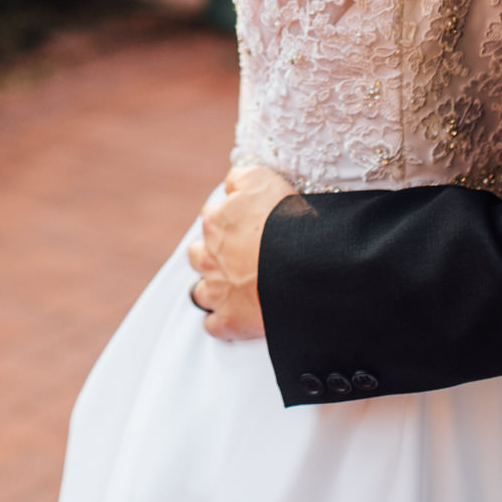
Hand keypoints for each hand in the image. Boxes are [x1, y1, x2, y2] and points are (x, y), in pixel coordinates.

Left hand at [187, 164, 297, 340]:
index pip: (214, 215)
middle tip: (240, 257)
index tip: (249, 224)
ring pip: (200, 290)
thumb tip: (231, 182)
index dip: (231, 219)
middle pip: (198, 253)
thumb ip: (242, 177)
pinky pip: (213, 325)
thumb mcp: (263, 179)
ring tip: (234, 288)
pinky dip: (222, 322)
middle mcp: (209, 255)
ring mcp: (216, 291)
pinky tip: (236, 317)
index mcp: (216, 221)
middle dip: (213, 254)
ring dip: (212, 288)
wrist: (302, 268)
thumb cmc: (287, 221)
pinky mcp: (228, 321)